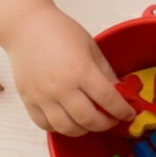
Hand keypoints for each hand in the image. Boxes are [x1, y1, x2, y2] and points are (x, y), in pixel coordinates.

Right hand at [3, 6, 133, 134]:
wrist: (25, 27)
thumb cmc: (60, 33)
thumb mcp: (92, 48)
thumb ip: (106, 73)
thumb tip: (120, 93)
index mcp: (82, 71)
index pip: (109, 100)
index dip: (123, 111)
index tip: (129, 114)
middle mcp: (62, 87)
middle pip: (89, 120)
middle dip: (106, 124)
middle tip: (112, 119)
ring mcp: (43, 96)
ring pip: (67, 128)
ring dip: (84, 130)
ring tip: (91, 122)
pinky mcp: (28, 100)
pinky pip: (45, 125)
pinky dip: (60, 128)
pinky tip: (69, 120)